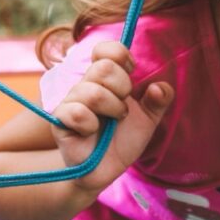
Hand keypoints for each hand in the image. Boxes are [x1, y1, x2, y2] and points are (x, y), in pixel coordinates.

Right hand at [51, 40, 173, 192]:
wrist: (107, 170)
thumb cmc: (123, 140)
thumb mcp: (149, 119)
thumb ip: (159, 100)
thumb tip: (159, 87)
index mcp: (104, 79)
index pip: (104, 49)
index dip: (121, 55)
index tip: (132, 72)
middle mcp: (85, 85)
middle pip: (104, 67)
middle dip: (123, 87)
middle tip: (124, 108)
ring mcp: (71, 102)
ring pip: (92, 91)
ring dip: (112, 109)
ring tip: (114, 121)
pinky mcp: (60, 122)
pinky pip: (75, 112)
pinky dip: (91, 123)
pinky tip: (92, 131)